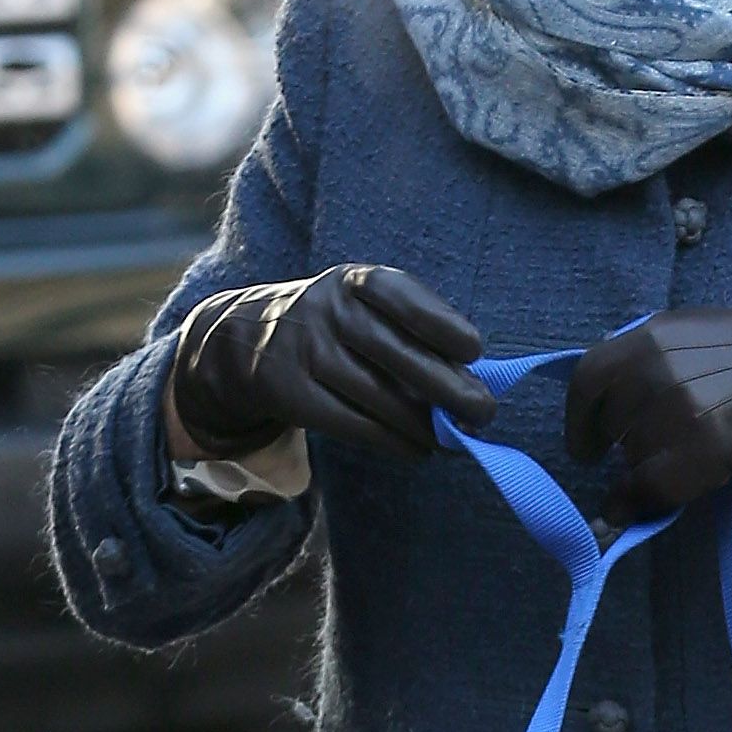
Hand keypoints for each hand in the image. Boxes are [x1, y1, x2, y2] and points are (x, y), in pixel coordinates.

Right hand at [169, 266, 489, 467]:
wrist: (249, 339)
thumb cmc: (336, 325)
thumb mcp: (364, 305)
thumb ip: (410, 330)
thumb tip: (471, 379)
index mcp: (356, 281)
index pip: (402, 298)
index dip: (441, 323)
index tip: (475, 350)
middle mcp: (330, 312)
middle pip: (396, 353)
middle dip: (447, 386)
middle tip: (483, 412)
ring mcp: (308, 353)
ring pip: (378, 396)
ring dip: (423, 424)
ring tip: (453, 438)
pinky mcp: (293, 393)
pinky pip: (353, 424)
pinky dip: (393, 442)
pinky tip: (419, 450)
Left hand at [566, 307, 731, 517]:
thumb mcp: (703, 334)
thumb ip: (656, 361)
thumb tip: (618, 405)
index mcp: (653, 333)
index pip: (588, 378)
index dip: (581, 421)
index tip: (586, 448)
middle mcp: (656, 365)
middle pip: (612, 427)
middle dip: (626, 449)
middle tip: (650, 460)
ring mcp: (677, 406)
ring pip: (633, 460)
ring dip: (650, 471)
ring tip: (689, 462)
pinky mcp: (698, 446)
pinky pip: (650, 488)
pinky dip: (646, 503)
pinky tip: (662, 503)